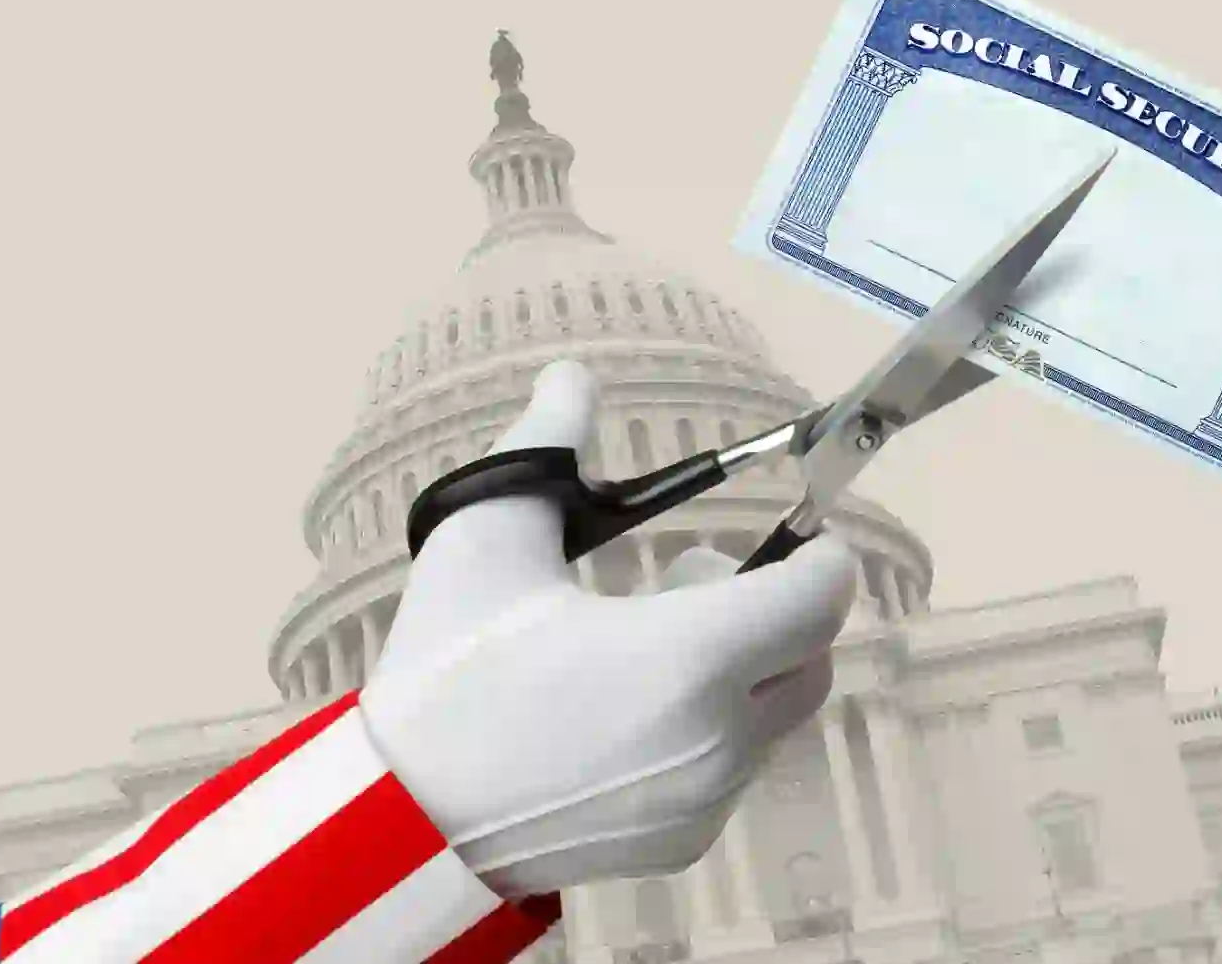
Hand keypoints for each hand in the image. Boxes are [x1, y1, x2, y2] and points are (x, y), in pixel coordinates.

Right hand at [359, 360, 857, 898]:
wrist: (399, 820)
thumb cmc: (445, 674)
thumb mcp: (485, 540)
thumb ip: (546, 449)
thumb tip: (572, 378)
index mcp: (689, 658)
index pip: (821, 600)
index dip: (821, 557)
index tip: (798, 534)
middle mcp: (718, 739)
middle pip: (809, 657)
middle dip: (773, 611)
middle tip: (686, 583)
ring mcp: (704, 801)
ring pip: (771, 716)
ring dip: (739, 668)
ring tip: (645, 643)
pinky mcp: (682, 844)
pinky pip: (732, 770)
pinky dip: (709, 729)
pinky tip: (626, 711)